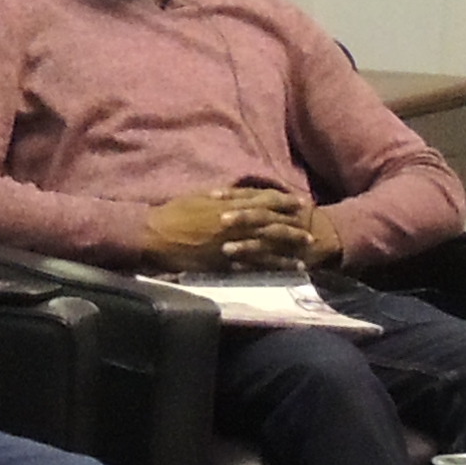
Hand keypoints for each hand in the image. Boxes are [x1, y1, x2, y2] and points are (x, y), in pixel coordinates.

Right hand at [140, 185, 313, 267]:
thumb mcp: (198, 196)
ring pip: (266, 248)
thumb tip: (239, 192)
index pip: (263, 202)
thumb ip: (222, 196)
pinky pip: (251, 267)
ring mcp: (230, 245)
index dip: (283, 203)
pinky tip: (282, 272)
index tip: (299, 204)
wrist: (155, 235)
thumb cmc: (173, 213)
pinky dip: (269, 269)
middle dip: (292, 229)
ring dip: (286, 252)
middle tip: (310, 233)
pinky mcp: (223, 263)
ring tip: (303, 256)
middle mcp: (234, 224)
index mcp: (228, 205)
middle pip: (270, 226)